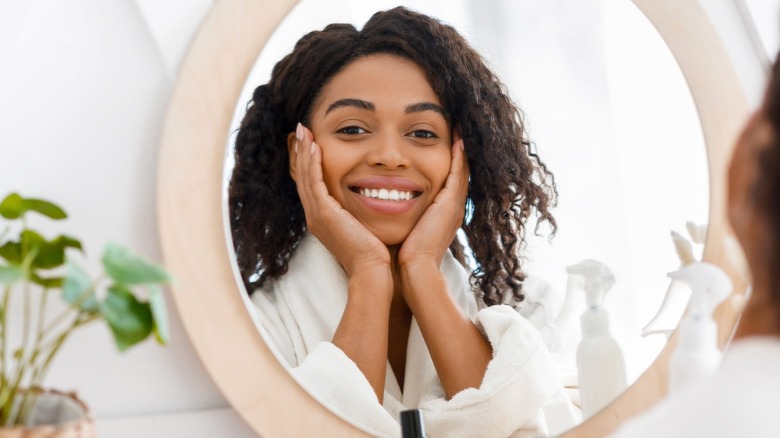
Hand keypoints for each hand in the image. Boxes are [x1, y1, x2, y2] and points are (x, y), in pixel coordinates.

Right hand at [291, 124, 390, 277]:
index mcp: (323, 220)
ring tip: (304, 131)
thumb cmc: (374, 252)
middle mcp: (315, 217)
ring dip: (304, 152)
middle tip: (302, 131)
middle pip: (302, 178)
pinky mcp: (323, 214)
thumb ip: (360, 212)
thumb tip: (373, 198)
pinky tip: (315, 146)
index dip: (309, 163)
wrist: (371, 270)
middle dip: (301, 153)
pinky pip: (314, 182)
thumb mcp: (363, 227)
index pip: (311, 185)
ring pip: (305, 177)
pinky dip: (313, 163)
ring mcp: (316, 215)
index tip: (311, 143)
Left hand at [397, 137, 468, 269]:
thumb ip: (403, 219)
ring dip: (460, 148)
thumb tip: (385, 208)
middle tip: (456, 130)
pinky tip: (458, 138)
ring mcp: (454, 205)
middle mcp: (453, 208)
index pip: (448, 182)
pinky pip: (458, 173)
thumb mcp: (407, 231)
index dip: (448, 163)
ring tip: (458, 127)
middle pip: (459, 173)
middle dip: (458, 152)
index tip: (444, 144)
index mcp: (443, 214)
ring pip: (462, 170)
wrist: (415, 270)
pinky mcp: (450, 203)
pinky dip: (459, 155)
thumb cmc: (405, 256)